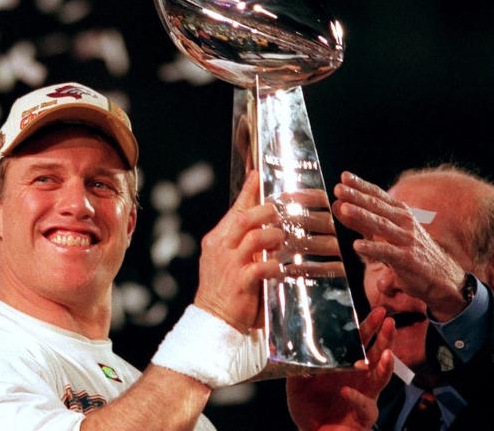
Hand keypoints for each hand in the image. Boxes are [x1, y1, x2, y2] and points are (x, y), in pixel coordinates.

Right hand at [195, 172, 285, 331]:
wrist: (212, 319)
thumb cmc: (224, 289)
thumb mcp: (226, 259)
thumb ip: (240, 242)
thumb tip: (262, 225)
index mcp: (216, 240)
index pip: (234, 210)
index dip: (247, 191)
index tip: (257, 175)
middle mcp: (221, 249)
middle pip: (244, 219)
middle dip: (266, 212)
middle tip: (280, 213)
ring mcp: (229, 265)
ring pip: (254, 238)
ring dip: (273, 236)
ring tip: (282, 240)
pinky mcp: (240, 283)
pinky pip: (261, 267)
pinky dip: (274, 265)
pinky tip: (280, 268)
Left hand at [286, 307, 395, 430]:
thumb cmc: (309, 410)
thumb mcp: (296, 385)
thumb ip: (296, 368)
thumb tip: (293, 348)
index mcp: (346, 366)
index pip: (359, 342)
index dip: (366, 326)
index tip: (373, 310)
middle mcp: (360, 378)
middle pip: (376, 353)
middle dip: (384, 336)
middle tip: (388, 320)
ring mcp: (365, 395)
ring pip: (381, 377)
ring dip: (384, 364)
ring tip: (386, 352)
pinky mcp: (364, 414)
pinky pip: (364, 404)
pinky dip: (355, 397)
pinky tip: (346, 390)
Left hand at [331, 172, 466, 320]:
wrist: (443, 275)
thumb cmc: (412, 251)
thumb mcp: (387, 233)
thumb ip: (363, 221)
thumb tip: (339, 206)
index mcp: (400, 213)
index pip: (378, 195)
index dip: (361, 185)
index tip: (344, 176)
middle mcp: (404, 222)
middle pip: (377, 206)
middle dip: (357, 196)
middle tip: (338, 188)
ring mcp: (406, 240)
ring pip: (381, 225)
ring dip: (362, 215)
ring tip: (344, 209)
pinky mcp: (406, 259)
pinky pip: (387, 252)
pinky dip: (372, 248)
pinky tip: (357, 245)